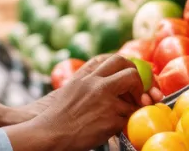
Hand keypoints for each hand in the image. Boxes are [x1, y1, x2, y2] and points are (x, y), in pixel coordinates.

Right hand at [9, 55, 145, 150]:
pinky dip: (125, 121)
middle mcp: (96, 83)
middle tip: (136, 92)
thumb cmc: (60, 113)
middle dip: (137, 79)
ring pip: (135, 95)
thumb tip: (105, 76)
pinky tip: (113, 124)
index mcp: (85, 75)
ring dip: (134, 104)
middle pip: (128, 68)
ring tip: (124, 111)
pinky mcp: (112, 119)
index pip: (111, 59)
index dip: (124, 66)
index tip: (126, 76)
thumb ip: (87, 79)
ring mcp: (106, 100)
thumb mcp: (71, 88)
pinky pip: (129, 117)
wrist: (53, 131)